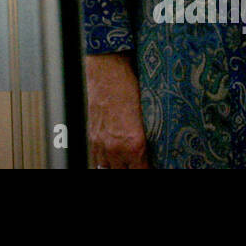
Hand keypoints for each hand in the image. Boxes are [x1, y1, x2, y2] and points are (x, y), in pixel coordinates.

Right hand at [86, 53, 148, 168]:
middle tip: (139, 163)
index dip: (147, 169)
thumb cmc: (130, 88)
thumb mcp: (148, 116)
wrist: (108, 72)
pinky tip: (112, 158)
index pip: (142, 172)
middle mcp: (116, 148)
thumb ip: (148, 139)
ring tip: (124, 163)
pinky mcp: (91, 136)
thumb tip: (154, 150)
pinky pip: (96, 158)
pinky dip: (104, 160)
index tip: (150, 165)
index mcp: (134, 144)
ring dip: (116, 167)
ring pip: (107, 169)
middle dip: (132, 168)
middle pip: (123, 173)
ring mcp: (101, 143)